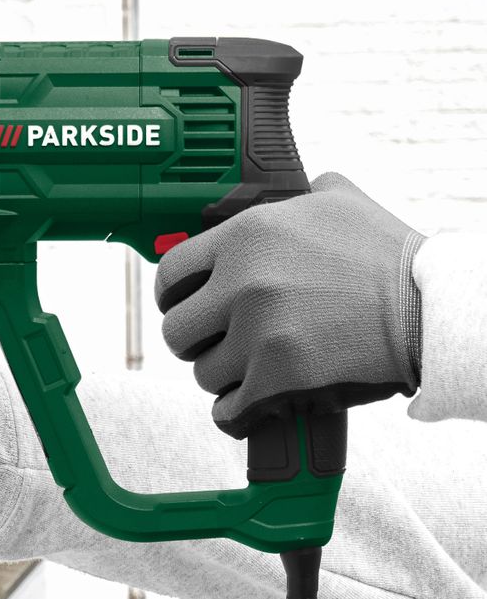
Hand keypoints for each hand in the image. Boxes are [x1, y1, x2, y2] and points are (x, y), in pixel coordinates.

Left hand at [153, 172, 424, 438]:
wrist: (428, 309)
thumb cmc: (387, 256)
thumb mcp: (338, 202)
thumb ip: (301, 195)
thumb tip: (301, 186)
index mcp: (245, 236)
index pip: (170, 274)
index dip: (172, 296)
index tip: (180, 305)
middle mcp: (242, 283)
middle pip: (176, 330)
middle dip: (193, 341)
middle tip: (214, 342)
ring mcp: (257, 333)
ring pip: (203, 372)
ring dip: (221, 376)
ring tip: (245, 369)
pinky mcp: (276, 377)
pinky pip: (228, 408)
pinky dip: (235, 412)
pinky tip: (245, 404)